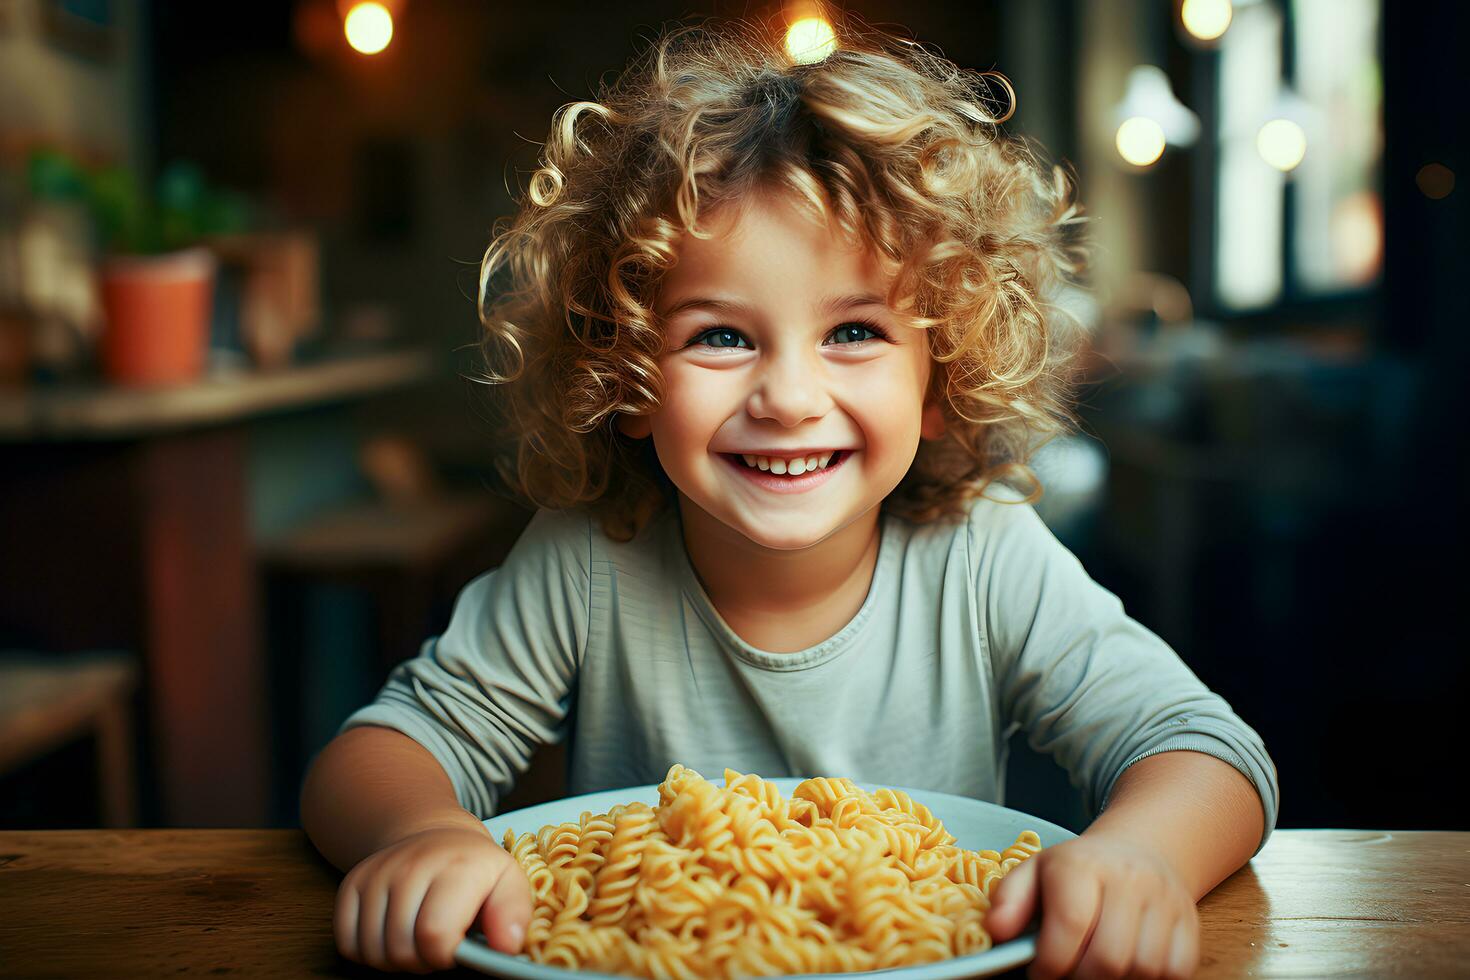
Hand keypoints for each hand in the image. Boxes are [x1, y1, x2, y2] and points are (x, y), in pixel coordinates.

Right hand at [335, 823, 532, 973]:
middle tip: (437, 943)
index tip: (455, 947)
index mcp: (456, 866)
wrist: (434, 836)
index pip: (434, 935)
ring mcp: (377, 873)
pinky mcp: (352, 883)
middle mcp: (411, 865)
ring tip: (416, 938)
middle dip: (422, 960)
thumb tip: (507, 946)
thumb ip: (514, 915)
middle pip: (400, 949)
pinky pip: (346, 942)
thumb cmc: (474, 869)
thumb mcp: (508, 882)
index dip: (444, 955)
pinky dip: (367, 950)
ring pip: (372, 951)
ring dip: (395, 958)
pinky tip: (391, 933)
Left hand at [984, 833, 1199, 978]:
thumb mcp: (1034, 873)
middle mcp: (1129, 879)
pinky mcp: (1189, 924)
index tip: (1040, 975)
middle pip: (1109, 956)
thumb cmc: (1077, 872)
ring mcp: (1165, 901)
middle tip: (1067, 976)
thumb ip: (1009, 900)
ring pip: (1144, 968)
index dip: (1051, 963)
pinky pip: (1176, 970)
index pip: (1071, 923)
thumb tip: (996, 931)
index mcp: (1082, 864)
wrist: (1137, 851)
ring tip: (1094, 971)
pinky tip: (1126, 968)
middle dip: (1081, 979)